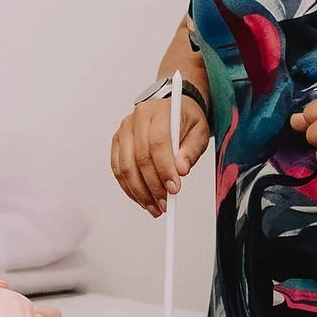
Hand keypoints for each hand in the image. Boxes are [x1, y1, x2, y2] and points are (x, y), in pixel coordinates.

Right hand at [110, 93, 211, 218]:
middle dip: (153, 185)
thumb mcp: (199, 133)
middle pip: (140, 157)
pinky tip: (142, 199)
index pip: (158, 142)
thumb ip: (191, 151)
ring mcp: (124, 130)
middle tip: (164, 204)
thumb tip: (181, 170)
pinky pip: (118, 169)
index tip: (174, 188)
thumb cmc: (186, 120)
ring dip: (139, 191)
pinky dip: (129, 188)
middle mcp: (136, 118)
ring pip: (125, 166)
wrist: (173, 109)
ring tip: (154, 207)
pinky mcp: (117, 142)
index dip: (165, 168)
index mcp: (158, 111)